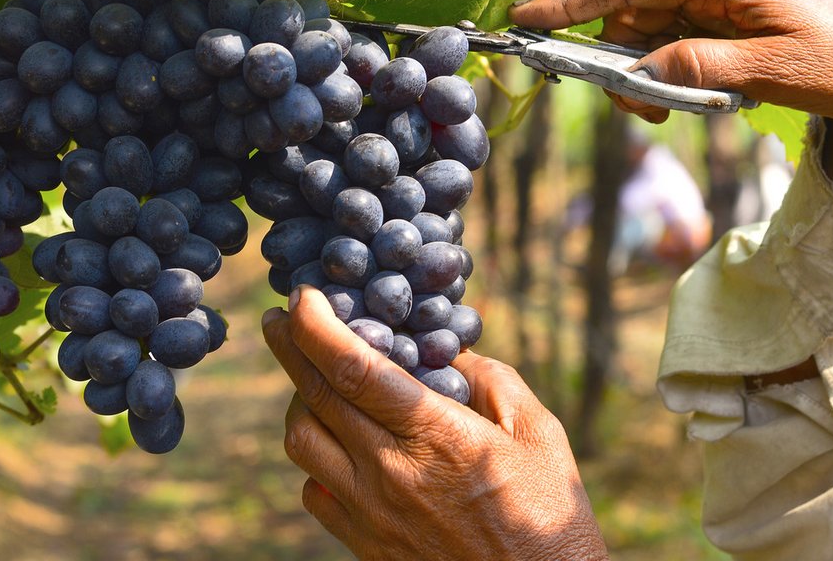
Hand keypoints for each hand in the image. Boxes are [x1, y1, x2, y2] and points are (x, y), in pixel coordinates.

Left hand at [262, 285, 607, 560]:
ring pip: (301, 442)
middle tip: (282, 318)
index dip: (316, 325)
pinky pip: (313, 490)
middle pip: (314, 396)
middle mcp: (390, 473)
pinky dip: (314, 457)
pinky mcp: (363, 544)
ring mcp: (370, 513)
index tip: (302, 296)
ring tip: (313, 379)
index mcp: (435, 436)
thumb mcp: (539, 434)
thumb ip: (491, 380)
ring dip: (299, 401)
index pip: (353, 368)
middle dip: (290, 347)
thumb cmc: (550, 517)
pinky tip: (336, 443)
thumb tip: (447, 349)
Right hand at [508, 0, 832, 201]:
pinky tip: (701, 92)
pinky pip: (679, 34)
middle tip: (645, 111)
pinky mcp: (733, 7)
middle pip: (633, 12)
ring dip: (650, 70)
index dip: (569, 5)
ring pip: (652, 28)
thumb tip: (639, 72)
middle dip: (621, 61)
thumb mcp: (770, 73)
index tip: (522, 21)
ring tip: (682, 108)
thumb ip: (697, 67)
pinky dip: (674, 66)